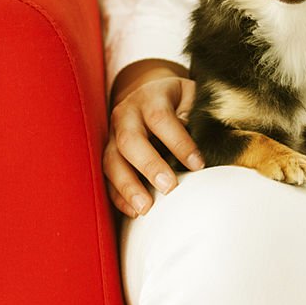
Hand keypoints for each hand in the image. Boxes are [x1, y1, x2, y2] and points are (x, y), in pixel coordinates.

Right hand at [104, 59, 203, 216]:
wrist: (148, 93)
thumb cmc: (177, 100)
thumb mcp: (190, 96)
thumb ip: (193, 114)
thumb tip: (198, 139)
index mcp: (150, 97)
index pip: (160, 118)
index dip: (178, 142)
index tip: (198, 165)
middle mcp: (126, 114)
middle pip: (130, 140)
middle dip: (149, 166)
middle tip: (169, 187)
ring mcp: (112, 135)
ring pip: (111, 161)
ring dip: (128, 186)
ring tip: (145, 208)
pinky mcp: (108, 153)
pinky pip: (106, 176)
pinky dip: (118, 196)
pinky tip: (133, 211)